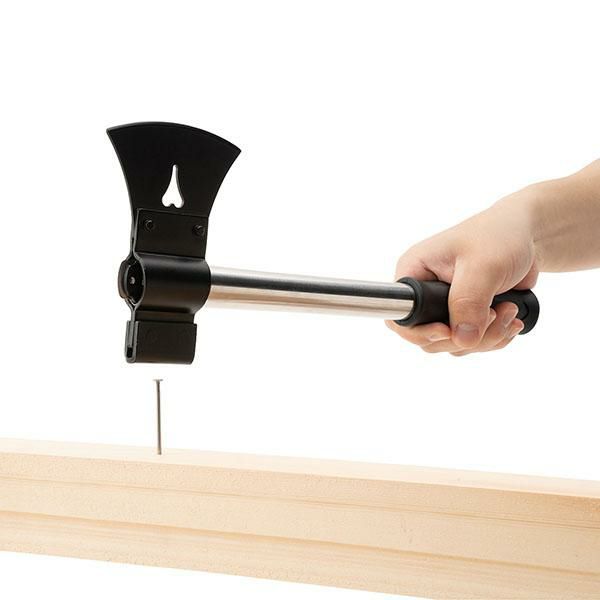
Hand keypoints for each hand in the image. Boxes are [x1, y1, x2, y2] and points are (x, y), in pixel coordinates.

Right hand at [387, 191, 538, 354]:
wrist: (527, 235)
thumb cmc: (499, 236)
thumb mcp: (482, 266)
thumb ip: (468, 303)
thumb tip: (462, 339)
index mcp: (415, 274)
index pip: (402, 317)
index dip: (422, 332)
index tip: (449, 330)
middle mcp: (424, 293)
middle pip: (429, 338)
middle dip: (466, 336)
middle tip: (495, 314)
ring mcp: (444, 307)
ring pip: (454, 344)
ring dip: (487, 337)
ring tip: (509, 310)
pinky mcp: (465, 315)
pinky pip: (471, 342)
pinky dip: (495, 338)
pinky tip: (511, 318)